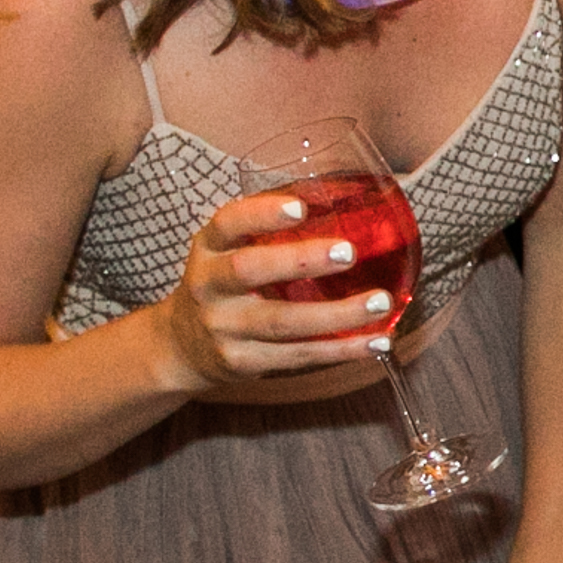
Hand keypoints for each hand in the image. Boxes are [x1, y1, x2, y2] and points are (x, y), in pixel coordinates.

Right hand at [154, 184, 406, 399]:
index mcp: (209, 248)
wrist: (182, 347)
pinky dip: (341, 350)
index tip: (300, 208)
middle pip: (248, 270)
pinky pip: (297, 356)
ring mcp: (223, 328)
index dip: (261, 214)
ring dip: (337, 314)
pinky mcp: (242, 362)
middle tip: (349, 252)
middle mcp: (209, 287)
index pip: (228, 224)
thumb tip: (346, 201)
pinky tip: (375, 343)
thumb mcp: (228, 250)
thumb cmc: (224, 285)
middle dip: (301, 261)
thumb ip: (268, 229)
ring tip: (379, 302)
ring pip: (282, 322)